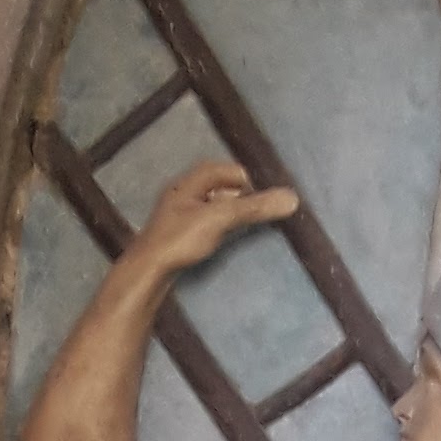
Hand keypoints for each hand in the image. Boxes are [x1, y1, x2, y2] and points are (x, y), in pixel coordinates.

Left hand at [131, 158, 296, 279]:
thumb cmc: (181, 238)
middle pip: (219, 187)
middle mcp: (183, 193)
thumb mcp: (220, 218)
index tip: (264, 196)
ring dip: (231, 212)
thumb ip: (254, 207)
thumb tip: (292, 198)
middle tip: (260, 210)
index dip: (246, 179)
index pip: (225, 170)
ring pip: (212, 205)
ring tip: (248, 224)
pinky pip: (206, 222)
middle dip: (240, 195)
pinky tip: (226, 238)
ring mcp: (178, 215)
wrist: (148, 270)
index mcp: (190, 182)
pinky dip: (220, 225)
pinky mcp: (178, 235)